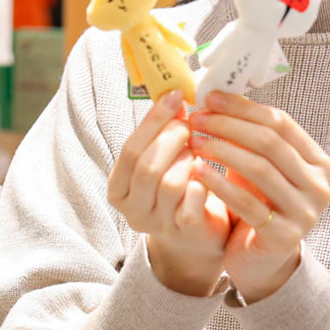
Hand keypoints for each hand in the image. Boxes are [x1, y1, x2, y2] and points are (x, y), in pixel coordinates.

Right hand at [107, 90, 230, 295]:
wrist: (198, 236)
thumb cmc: (180, 188)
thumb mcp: (163, 161)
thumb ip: (162, 133)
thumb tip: (173, 93)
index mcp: (119, 189)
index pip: (130, 150)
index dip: (153, 120)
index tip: (175, 96)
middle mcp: (132, 210)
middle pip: (146, 166)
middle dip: (172, 138)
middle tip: (191, 125)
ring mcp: (157, 224)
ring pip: (170, 183)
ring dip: (189, 159)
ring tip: (201, 151)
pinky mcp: (185, 232)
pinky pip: (192, 201)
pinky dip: (204, 181)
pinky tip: (210, 174)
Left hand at [188, 92, 329, 302]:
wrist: (262, 260)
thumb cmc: (258, 203)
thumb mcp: (259, 166)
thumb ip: (249, 135)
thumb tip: (215, 94)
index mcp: (318, 161)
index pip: (280, 122)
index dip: (243, 107)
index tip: (209, 98)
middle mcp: (319, 185)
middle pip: (270, 143)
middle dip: (229, 126)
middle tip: (196, 118)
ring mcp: (306, 212)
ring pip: (260, 169)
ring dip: (222, 150)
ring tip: (194, 140)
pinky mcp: (285, 236)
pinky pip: (248, 203)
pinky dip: (220, 184)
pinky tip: (197, 170)